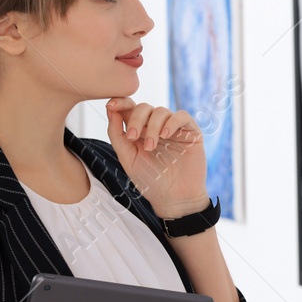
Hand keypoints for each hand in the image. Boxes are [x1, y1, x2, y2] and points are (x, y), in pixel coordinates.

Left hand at [105, 97, 209, 217]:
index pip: (129, 108)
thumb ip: (117, 135)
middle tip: (133, 137)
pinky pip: (181, 116)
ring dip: (153, 127)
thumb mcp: (128, 159)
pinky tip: (166, 136)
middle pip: (144, 107)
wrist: (174, 199)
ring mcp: (174, 129)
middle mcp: (156, 127)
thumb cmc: (150, 181)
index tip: (111, 105)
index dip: (120, 102)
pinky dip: (172, 122)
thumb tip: (110, 110)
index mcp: (140, 131)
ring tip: (152, 147)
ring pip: (161, 111)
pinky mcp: (191, 132)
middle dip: (136, 119)